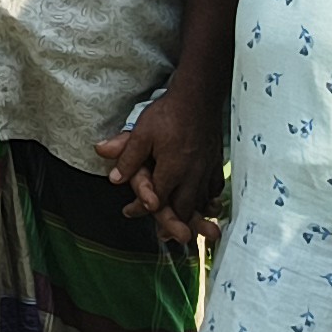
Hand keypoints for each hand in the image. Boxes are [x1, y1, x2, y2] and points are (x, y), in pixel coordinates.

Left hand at [94, 91, 225, 248]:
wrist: (199, 97)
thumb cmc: (168, 113)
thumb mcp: (142, 132)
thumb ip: (128, 156)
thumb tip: (114, 179)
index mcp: (172, 170)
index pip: (157, 200)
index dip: (142, 209)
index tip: (129, 211)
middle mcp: (192, 175)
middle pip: (183, 208)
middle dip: (173, 222)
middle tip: (163, 234)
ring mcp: (207, 169)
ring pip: (201, 202)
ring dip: (193, 215)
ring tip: (186, 226)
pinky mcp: (217, 162)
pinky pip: (214, 188)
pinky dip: (209, 199)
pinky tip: (205, 202)